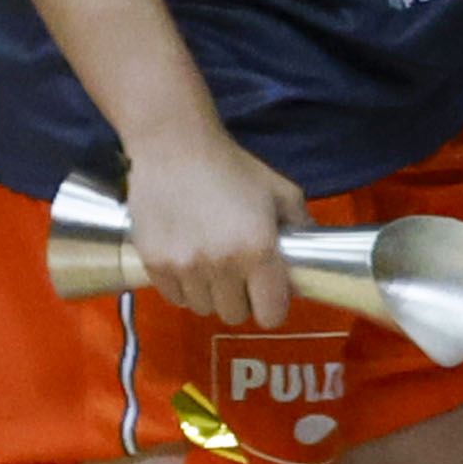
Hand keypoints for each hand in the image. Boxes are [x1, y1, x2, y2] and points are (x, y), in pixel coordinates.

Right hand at [115, 125, 305, 330]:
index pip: (271, 314)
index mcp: (258, 251)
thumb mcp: (282, 192)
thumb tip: (308, 257)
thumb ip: (302, 227)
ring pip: (203, 308)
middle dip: (242, 299)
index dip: (274, 307)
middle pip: (235, 314)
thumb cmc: (234, 168)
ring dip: (211, 294)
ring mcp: (184, 267)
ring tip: (213, 266)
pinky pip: (174, 297)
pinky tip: (189, 263)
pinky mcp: (153, 263)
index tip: (270, 294)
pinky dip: (183, 288)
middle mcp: (221, 265)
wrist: (175, 148)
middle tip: (240, 276)